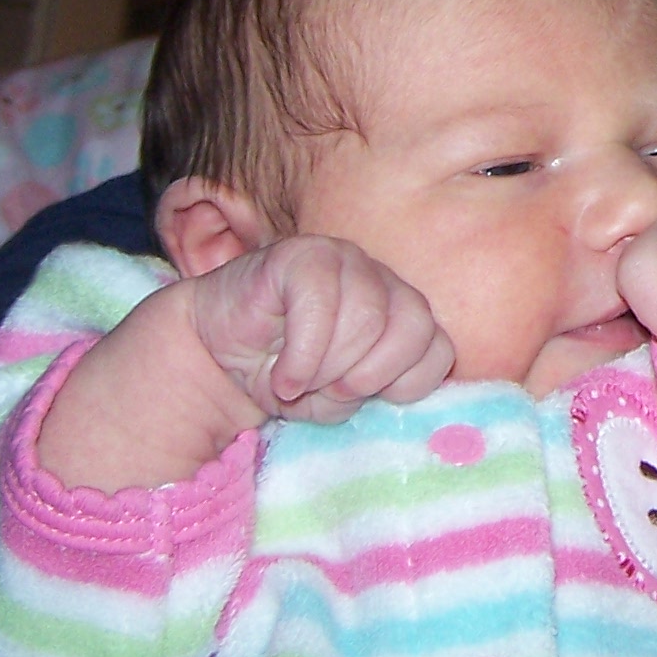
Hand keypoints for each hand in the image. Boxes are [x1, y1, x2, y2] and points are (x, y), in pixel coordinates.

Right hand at [185, 235, 455, 424]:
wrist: (217, 355)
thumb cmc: (286, 377)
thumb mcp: (334, 403)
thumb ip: (370, 391)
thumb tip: (372, 380)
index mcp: (403, 316)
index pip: (440, 350)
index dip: (402, 385)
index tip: (359, 397)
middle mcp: (384, 283)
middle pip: (413, 328)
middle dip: (368, 375)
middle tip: (327, 389)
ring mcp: (347, 261)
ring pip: (367, 317)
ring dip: (328, 367)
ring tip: (297, 380)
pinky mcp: (304, 254)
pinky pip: (320, 303)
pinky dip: (302, 355)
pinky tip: (283, 375)